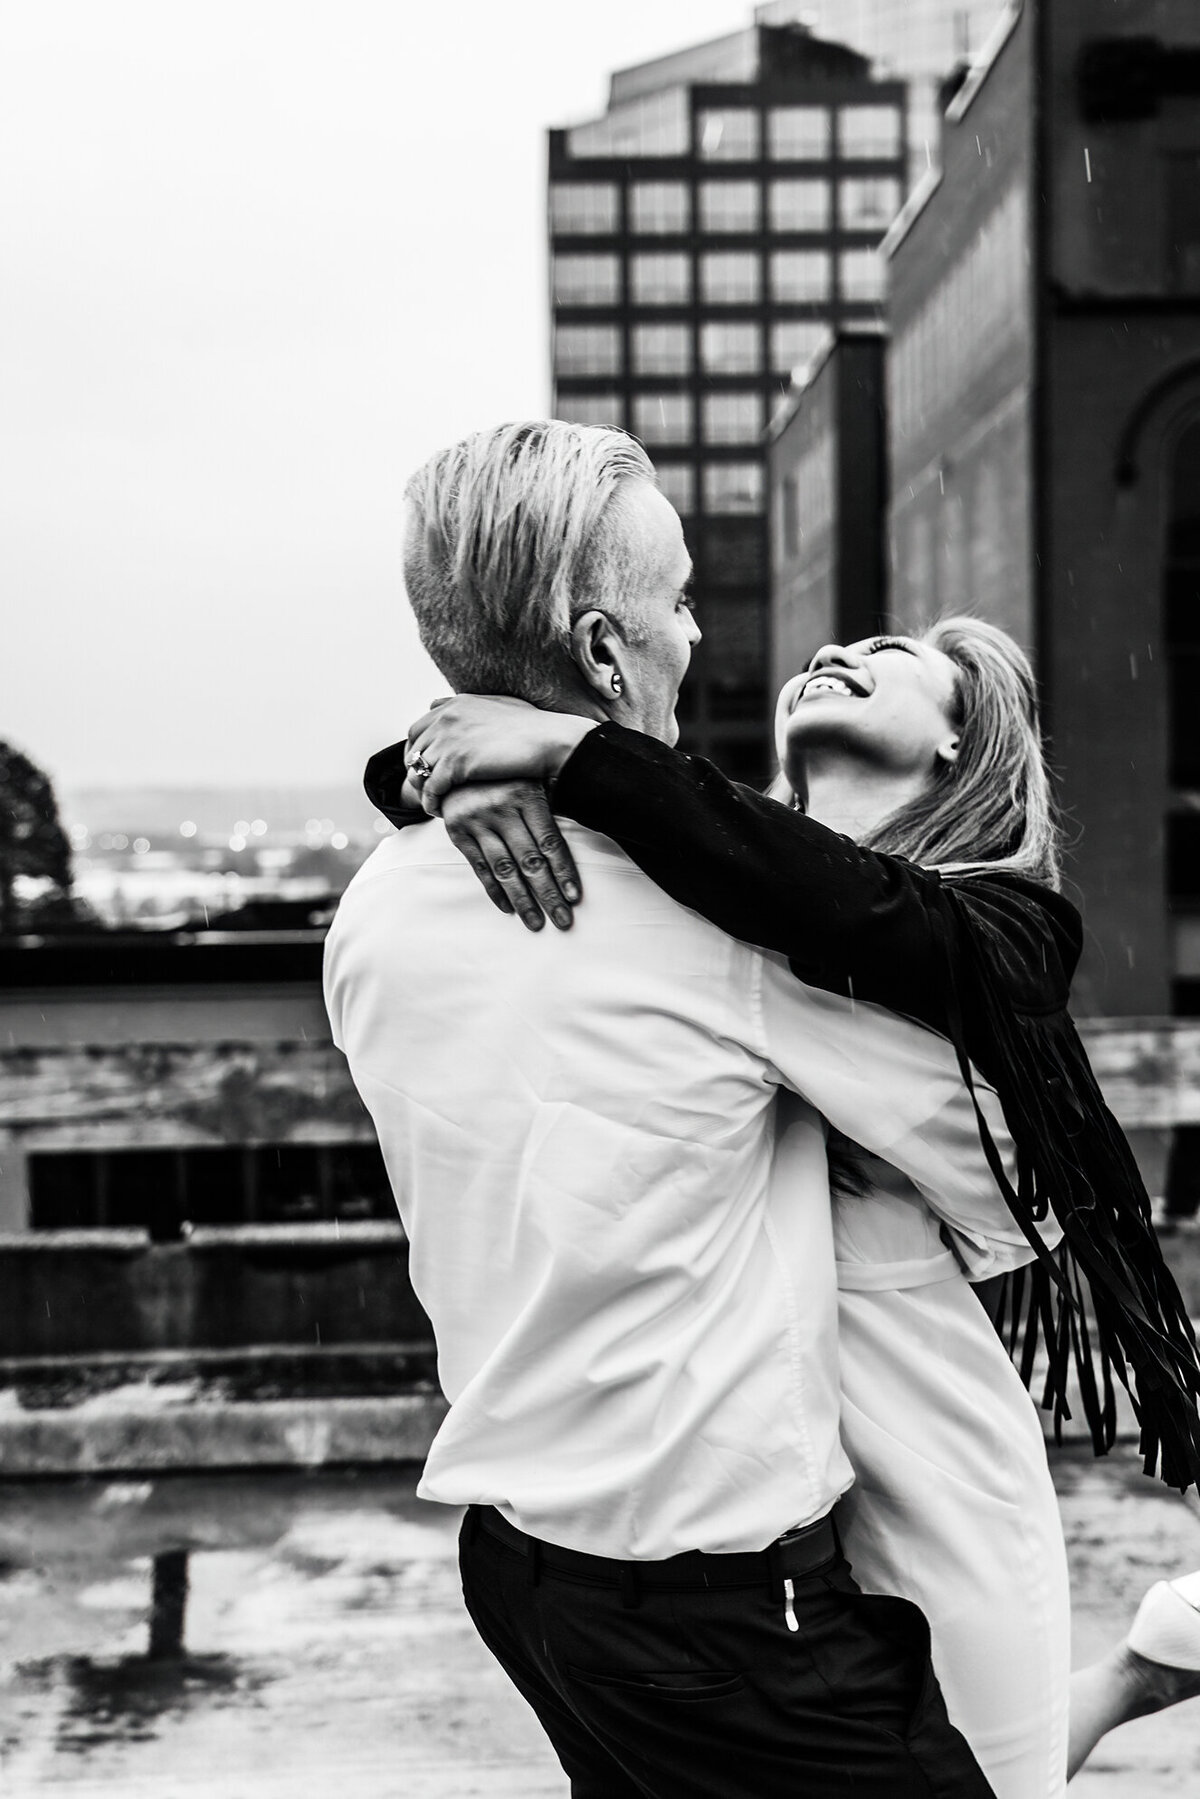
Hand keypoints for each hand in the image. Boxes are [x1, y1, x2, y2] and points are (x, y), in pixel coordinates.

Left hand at [406, 695, 596, 814]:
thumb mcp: (500, 706)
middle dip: (415, 768)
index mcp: (455, 704)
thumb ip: (475, 707)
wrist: (549, 741)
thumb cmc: (533, 727)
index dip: (418, 749)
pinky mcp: (456, 763)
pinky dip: (431, 801)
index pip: (419, 727)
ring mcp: (449, 739)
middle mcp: (447, 718)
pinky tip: (438, 810)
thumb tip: (459, 709)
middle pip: (413, 748)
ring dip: (421, 788)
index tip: (425, 766)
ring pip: (418, 769)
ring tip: (431, 801)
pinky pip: (431, 788)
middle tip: (424, 787)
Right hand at [441, 781, 582, 931]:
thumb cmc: (507, 777)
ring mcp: (477, 822)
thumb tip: (592, 819)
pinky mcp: (458, 833)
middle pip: (530, 861)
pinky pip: (480, 868)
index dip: (564, 871)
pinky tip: (509, 908)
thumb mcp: (532, 780)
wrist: (456, 767)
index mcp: (526, 795)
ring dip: (522, 901)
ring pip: (505, 870)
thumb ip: (553, 803)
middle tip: (563, 921)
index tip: (575, 897)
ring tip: (536, 923)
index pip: (550, 841)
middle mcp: (501, 809)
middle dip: (548, 895)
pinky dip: (495, 891)